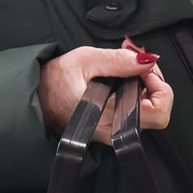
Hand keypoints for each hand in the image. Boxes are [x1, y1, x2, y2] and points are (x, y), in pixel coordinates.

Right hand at [36, 43, 173, 140]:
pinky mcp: (110, 129)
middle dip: (153, 84)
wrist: (33, 98)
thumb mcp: (85, 59)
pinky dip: (133, 94)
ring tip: (125, 70)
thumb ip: (118, 60)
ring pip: (147, 113)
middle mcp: (114, 131)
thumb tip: (147, 59)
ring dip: (144, 88)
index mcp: (110, 116)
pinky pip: (134, 113)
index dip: (158, 87)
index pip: (159, 112)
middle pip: (158, 112)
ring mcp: (113, 133)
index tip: (143, 69)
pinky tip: (119, 81)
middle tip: (137, 66)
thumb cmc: (53, 81)